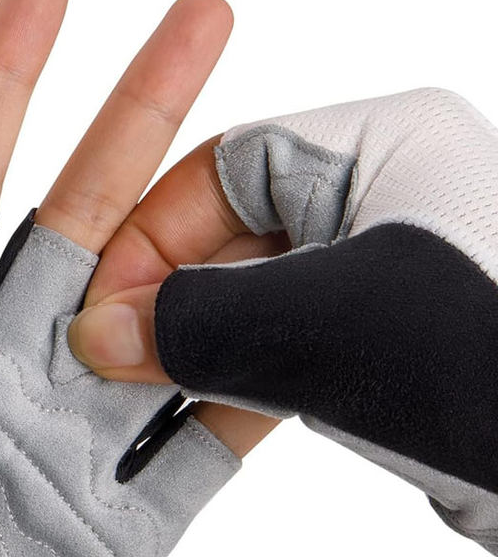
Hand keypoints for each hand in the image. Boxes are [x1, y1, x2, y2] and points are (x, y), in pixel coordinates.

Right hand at [69, 89, 497, 551]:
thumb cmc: (482, 372)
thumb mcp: (322, 335)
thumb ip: (198, 326)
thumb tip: (97, 334)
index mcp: (384, 144)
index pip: (225, 168)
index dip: (153, 240)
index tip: (106, 313)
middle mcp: (388, 193)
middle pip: (233, 234)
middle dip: (168, 301)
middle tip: (111, 364)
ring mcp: (390, 270)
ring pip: (255, 297)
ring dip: (196, 346)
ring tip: (140, 394)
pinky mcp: (390, 341)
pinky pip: (287, 344)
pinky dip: (236, 377)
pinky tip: (193, 412)